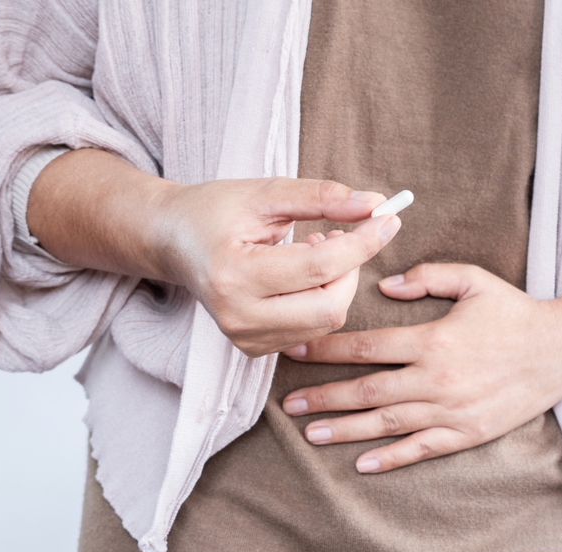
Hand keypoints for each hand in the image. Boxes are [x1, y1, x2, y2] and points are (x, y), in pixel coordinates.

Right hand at [28, 150, 400, 357]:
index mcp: (234, 273)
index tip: (389, 218)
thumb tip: (375, 206)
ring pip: (327, 321)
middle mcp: (237, 316)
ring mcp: (243, 338)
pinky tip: (300, 275)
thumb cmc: (217, 211)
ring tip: (312, 249)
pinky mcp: (252, 349)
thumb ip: (321, 197)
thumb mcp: (267, 193)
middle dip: (350, 268)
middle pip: (331, 305)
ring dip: (337, 283)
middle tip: (338, 235)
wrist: (173, 241)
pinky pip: (312, 330)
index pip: (320, 266)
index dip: (363, 242)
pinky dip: (321, 300)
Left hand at [280, 263, 561, 472]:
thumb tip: (384, 285)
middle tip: (289, 405)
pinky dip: (392, 458)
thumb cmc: (515, 312)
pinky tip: (363, 463)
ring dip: (346, 430)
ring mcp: (451, 411)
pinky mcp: (468, 433)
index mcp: (433, 340)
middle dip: (324, 397)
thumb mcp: (474, 280)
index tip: (297, 353)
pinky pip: (422, 449)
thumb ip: (427, 276)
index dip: (328, 350)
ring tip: (312, 434)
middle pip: (367, 390)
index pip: (367, 347)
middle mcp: (436, 379)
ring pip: (387, 423)